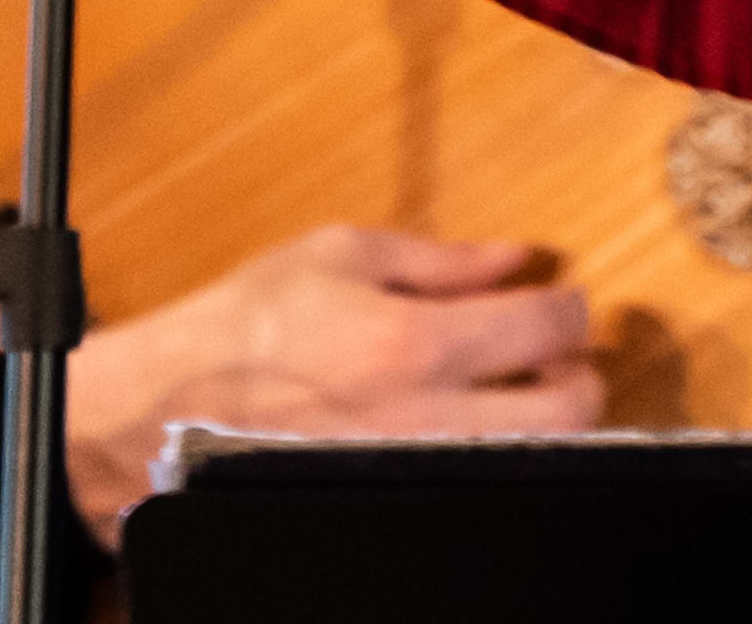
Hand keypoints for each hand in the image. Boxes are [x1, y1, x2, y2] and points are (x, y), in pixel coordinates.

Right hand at [58, 223, 598, 543]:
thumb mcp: (344, 253)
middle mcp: (424, 418)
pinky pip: (469, 484)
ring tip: (525, 399)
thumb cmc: (251, 323)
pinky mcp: (384, 497)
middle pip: (564, 414)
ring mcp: (407, 469)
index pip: (546, 325)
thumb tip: (514, 255)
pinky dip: (489, 459)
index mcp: (416, 341)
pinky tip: (473, 433)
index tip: (569, 302)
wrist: (169, 408)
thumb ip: (442, 257)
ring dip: (546, 428)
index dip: (575, 308)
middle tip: (562, 359)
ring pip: (527, 463)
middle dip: (582, 380)